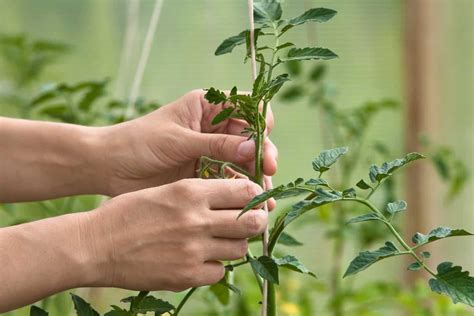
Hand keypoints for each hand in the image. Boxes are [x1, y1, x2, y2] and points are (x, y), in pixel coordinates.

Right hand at [87, 179, 266, 291]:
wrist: (94, 246)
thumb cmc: (126, 212)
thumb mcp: (164, 191)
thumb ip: (199, 194)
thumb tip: (232, 198)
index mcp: (191, 191)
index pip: (245, 191)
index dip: (253, 195)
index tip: (251, 200)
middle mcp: (197, 220)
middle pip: (251, 222)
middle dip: (255, 221)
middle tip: (250, 222)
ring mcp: (193, 250)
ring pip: (239, 249)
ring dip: (233, 244)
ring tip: (218, 241)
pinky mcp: (186, 276)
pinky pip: (218, 272)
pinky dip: (213, 266)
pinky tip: (198, 259)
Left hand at [100, 90, 276, 206]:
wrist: (109, 167)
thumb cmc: (138, 143)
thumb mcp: (179, 140)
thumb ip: (216, 145)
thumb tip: (253, 148)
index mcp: (206, 107)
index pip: (245, 106)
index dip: (259, 121)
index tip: (262, 139)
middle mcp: (213, 128)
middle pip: (250, 137)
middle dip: (262, 152)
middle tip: (268, 170)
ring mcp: (211, 152)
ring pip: (244, 161)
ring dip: (255, 176)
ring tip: (263, 196)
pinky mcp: (205, 173)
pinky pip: (230, 180)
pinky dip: (241, 190)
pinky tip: (252, 203)